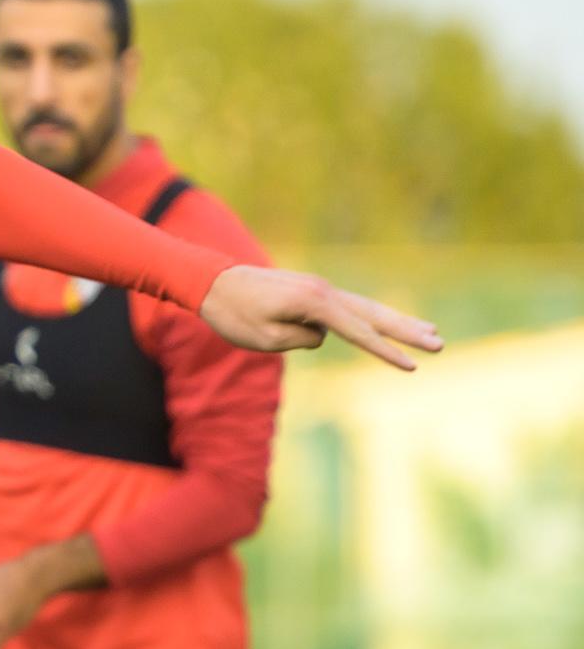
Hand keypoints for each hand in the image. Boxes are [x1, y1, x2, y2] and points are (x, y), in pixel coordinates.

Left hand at [200, 266, 441, 369]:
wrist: (208, 280)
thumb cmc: (232, 313)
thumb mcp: (266, 338)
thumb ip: (302, 339)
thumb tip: (321, 335)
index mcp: (313, 302)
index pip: (358, 332)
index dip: (386, 352)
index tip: (412, 367)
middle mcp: (321, 290)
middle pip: (373, 314)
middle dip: (407, 331)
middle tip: (439, 344)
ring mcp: (317, 288)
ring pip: (365, 307)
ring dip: (397, 320)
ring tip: (429, 331)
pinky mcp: (310, 291)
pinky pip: (347, 307)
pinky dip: (371, 315)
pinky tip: (387, 324)